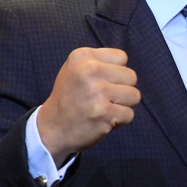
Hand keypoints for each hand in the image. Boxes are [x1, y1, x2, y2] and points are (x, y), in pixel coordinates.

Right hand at [37, 48, 140, 167]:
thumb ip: (100, 62)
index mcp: (82, 56)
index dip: (115, 73)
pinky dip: (120, 121)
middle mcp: (89, 70)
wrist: (51, 129)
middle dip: (122, 89)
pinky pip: (129, 114)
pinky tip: (103, 120)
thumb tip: (127, 66)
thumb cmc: (70, 98)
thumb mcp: (75, 69)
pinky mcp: (104, 113)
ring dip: (123, 106)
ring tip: (104, 108)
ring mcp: (97, 92)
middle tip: (102, 99)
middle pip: (131, 77)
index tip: (99, 82)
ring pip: (134, 96)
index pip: (122, 57)